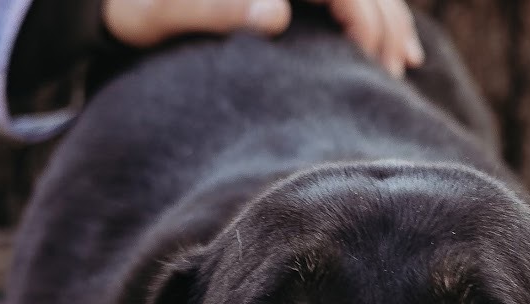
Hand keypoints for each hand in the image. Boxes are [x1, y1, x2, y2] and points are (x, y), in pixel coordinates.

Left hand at [101, 0, 423, 76]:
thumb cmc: (128, 4)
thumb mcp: (157, 12)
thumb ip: (215, 8)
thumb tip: (276, 13)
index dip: (363, 11)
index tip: (374, 59)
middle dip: (383, 18)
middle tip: (394, 71)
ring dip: (386, 14)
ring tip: (401, 60)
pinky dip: (371, 8)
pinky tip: (385, 39)